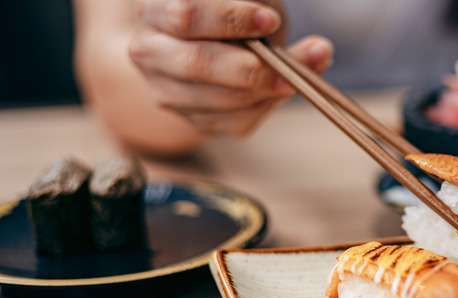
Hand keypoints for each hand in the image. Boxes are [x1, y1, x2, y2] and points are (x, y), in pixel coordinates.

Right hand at [129, 0, 332, 135]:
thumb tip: (304, 42)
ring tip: (303, 74)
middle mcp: (149, 52)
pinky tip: (286, 90)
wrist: (196, 39)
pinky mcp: (193, 118)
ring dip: (268, 90)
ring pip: (221, 100)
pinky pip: (235, 122)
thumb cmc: (219, 8)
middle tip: (288, 63)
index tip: (269, 20)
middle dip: (251, 67)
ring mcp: (167, 91)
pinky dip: (268, 107)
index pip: (187, 16)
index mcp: (153, 10)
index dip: (231, 19)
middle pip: (198, 65)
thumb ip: (258, 6)